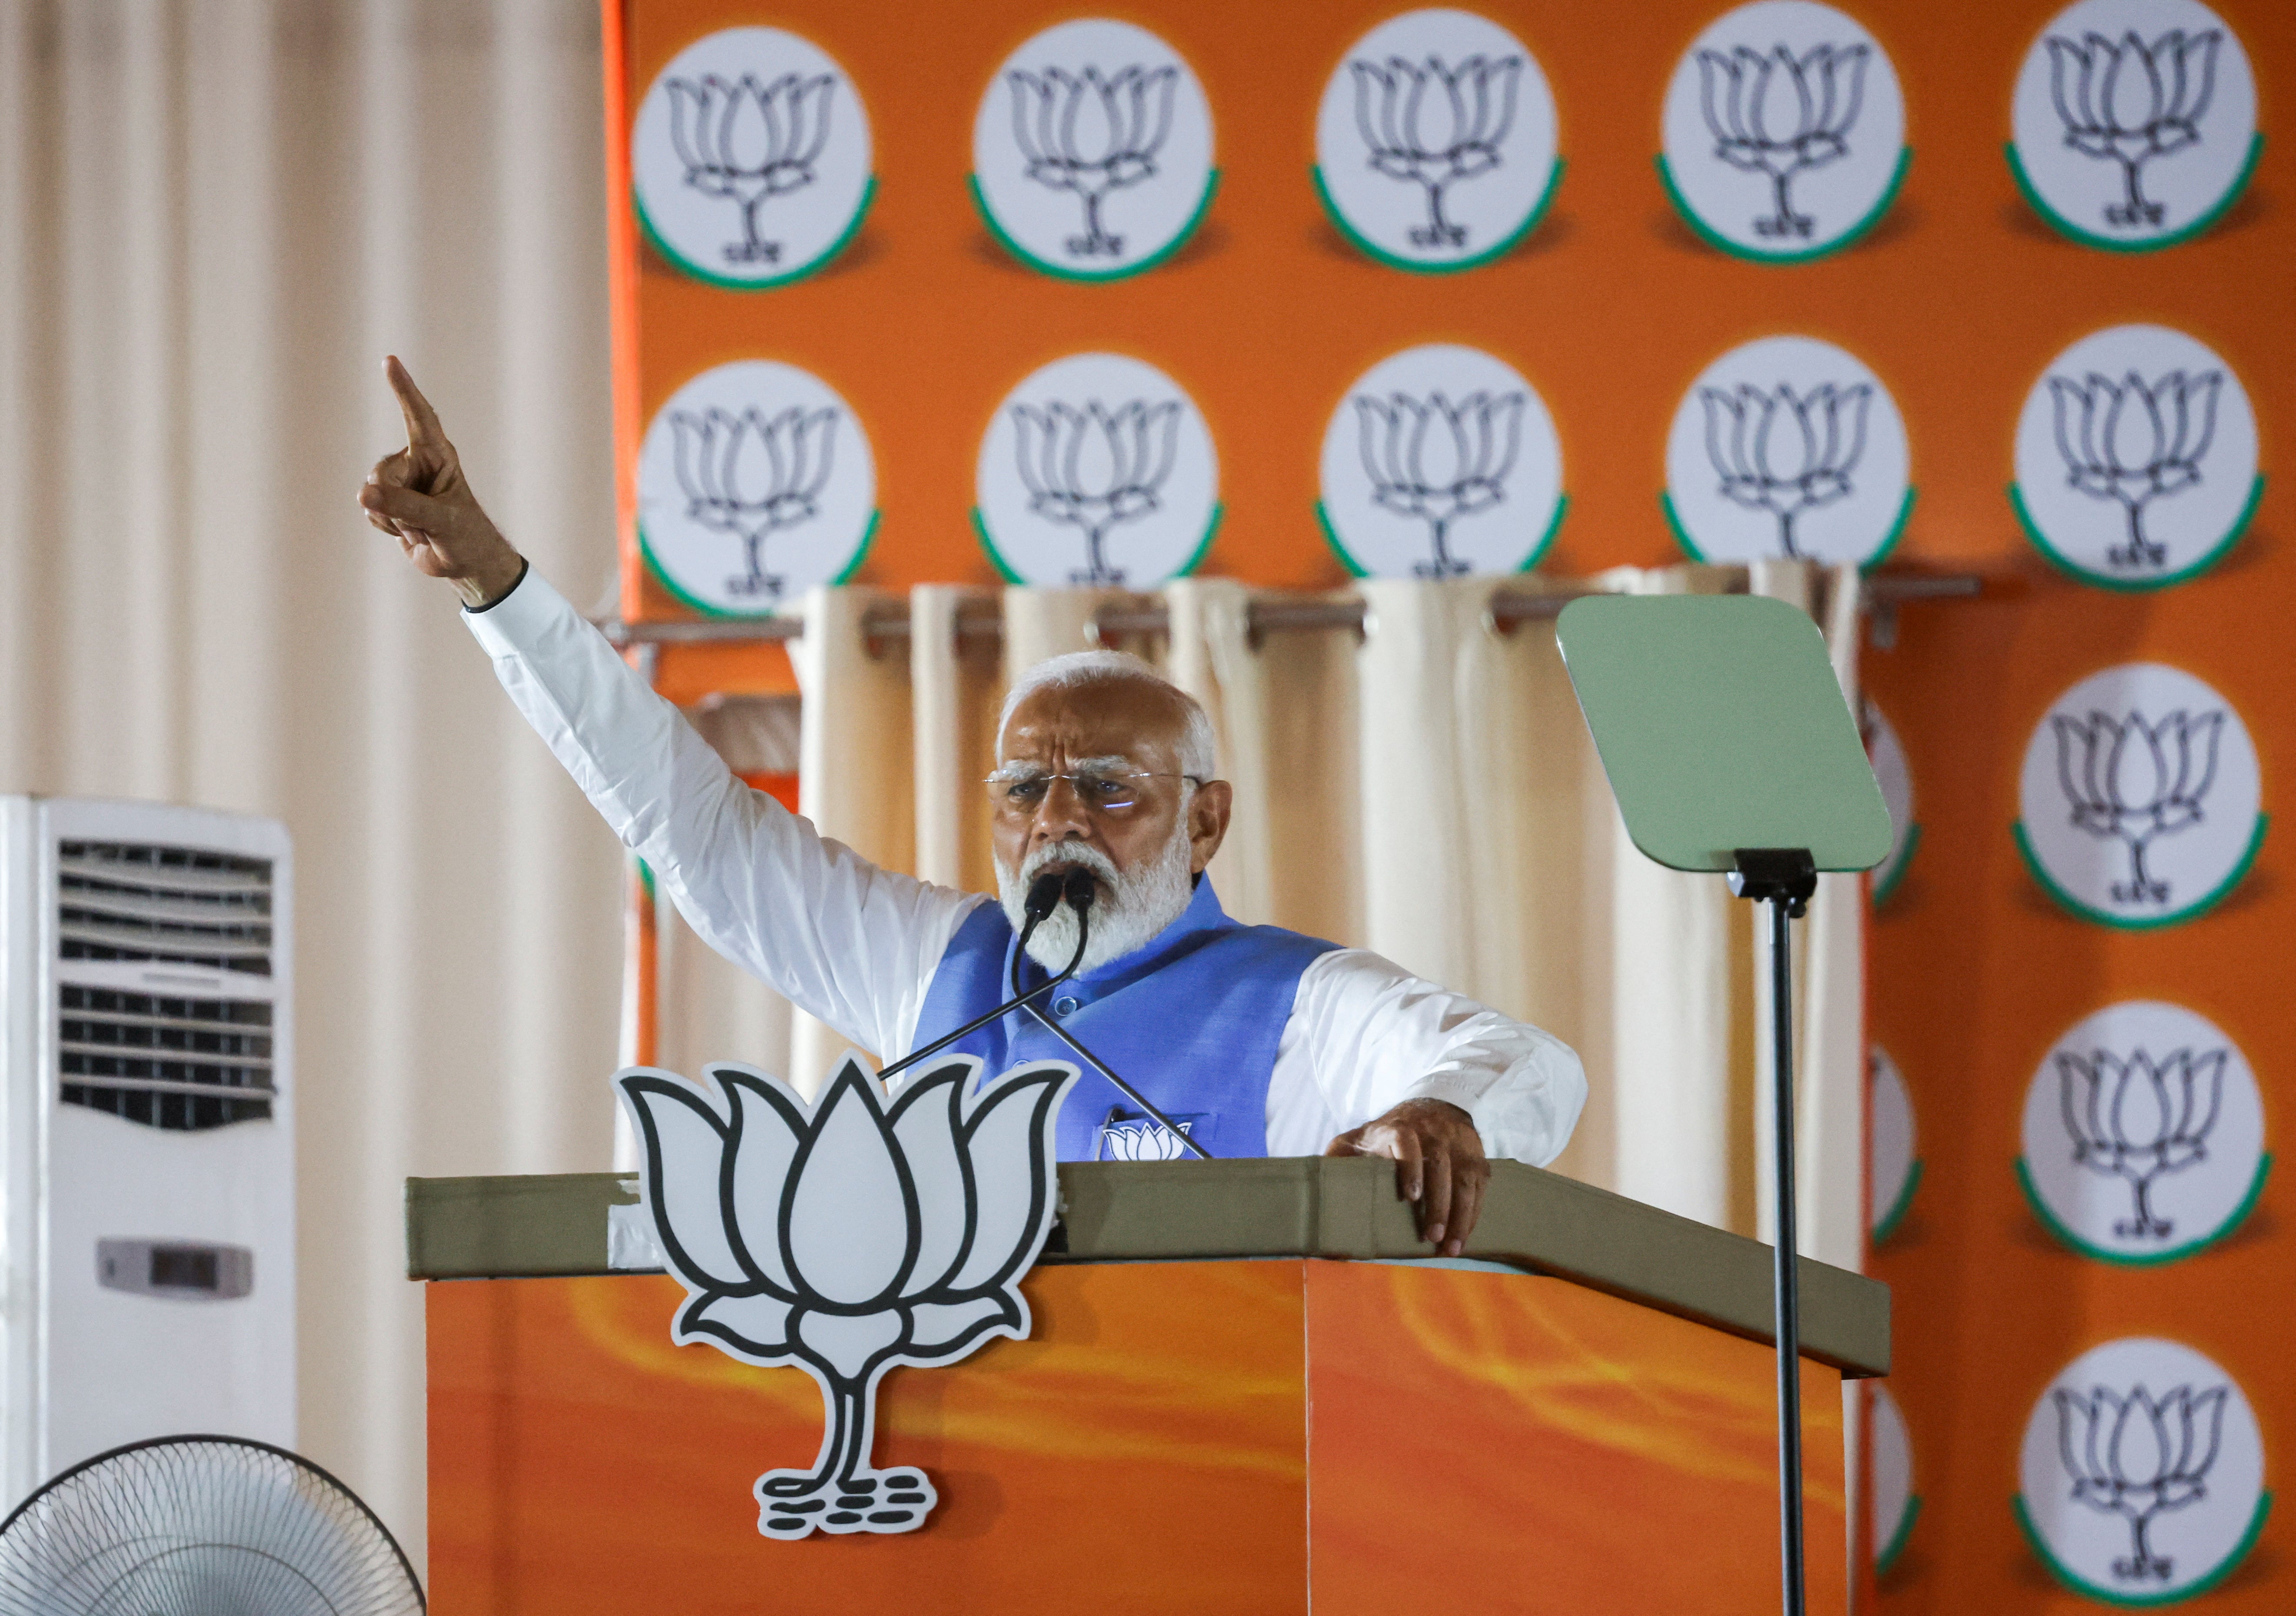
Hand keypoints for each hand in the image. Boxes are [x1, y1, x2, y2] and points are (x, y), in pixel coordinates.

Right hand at [357, 356, 525, 608]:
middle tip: (421, 520)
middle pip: (381, 471)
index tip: (391, 360)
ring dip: (391, 516)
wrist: (465, 564)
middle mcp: (417, 464)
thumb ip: (405, 506)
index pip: (419, 417)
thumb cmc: (466, 536)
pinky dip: (386, 525)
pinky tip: (408, 531)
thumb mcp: (440, 521)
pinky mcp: (390, 502)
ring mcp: (402, 483)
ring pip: (371, 492)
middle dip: (392, 499)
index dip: (405, 389)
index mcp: (438, 456)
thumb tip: (364, 494)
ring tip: (421, 526)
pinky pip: (370, 510)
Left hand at [1324, 1098, 1488, 1255]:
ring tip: (1451, 1246)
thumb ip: (1337, 1158)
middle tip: (1430, 1237)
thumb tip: (1313, 1188)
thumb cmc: (1385, 1133)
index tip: (1410, 1196)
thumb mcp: (1355, 1139)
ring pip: (1465, 1177)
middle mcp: (1432, 1132)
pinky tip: (1466, 1235)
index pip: (1406, 1140)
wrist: (1431, 1106)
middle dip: (1438, 1204)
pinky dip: (1475, 1212)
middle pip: (1439, 1164)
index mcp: (1397, 1127)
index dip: (1410, 1167)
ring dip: (1461, 1215)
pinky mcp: (1476, 1156)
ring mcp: (1457, 1143)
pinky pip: (1479, 1185)